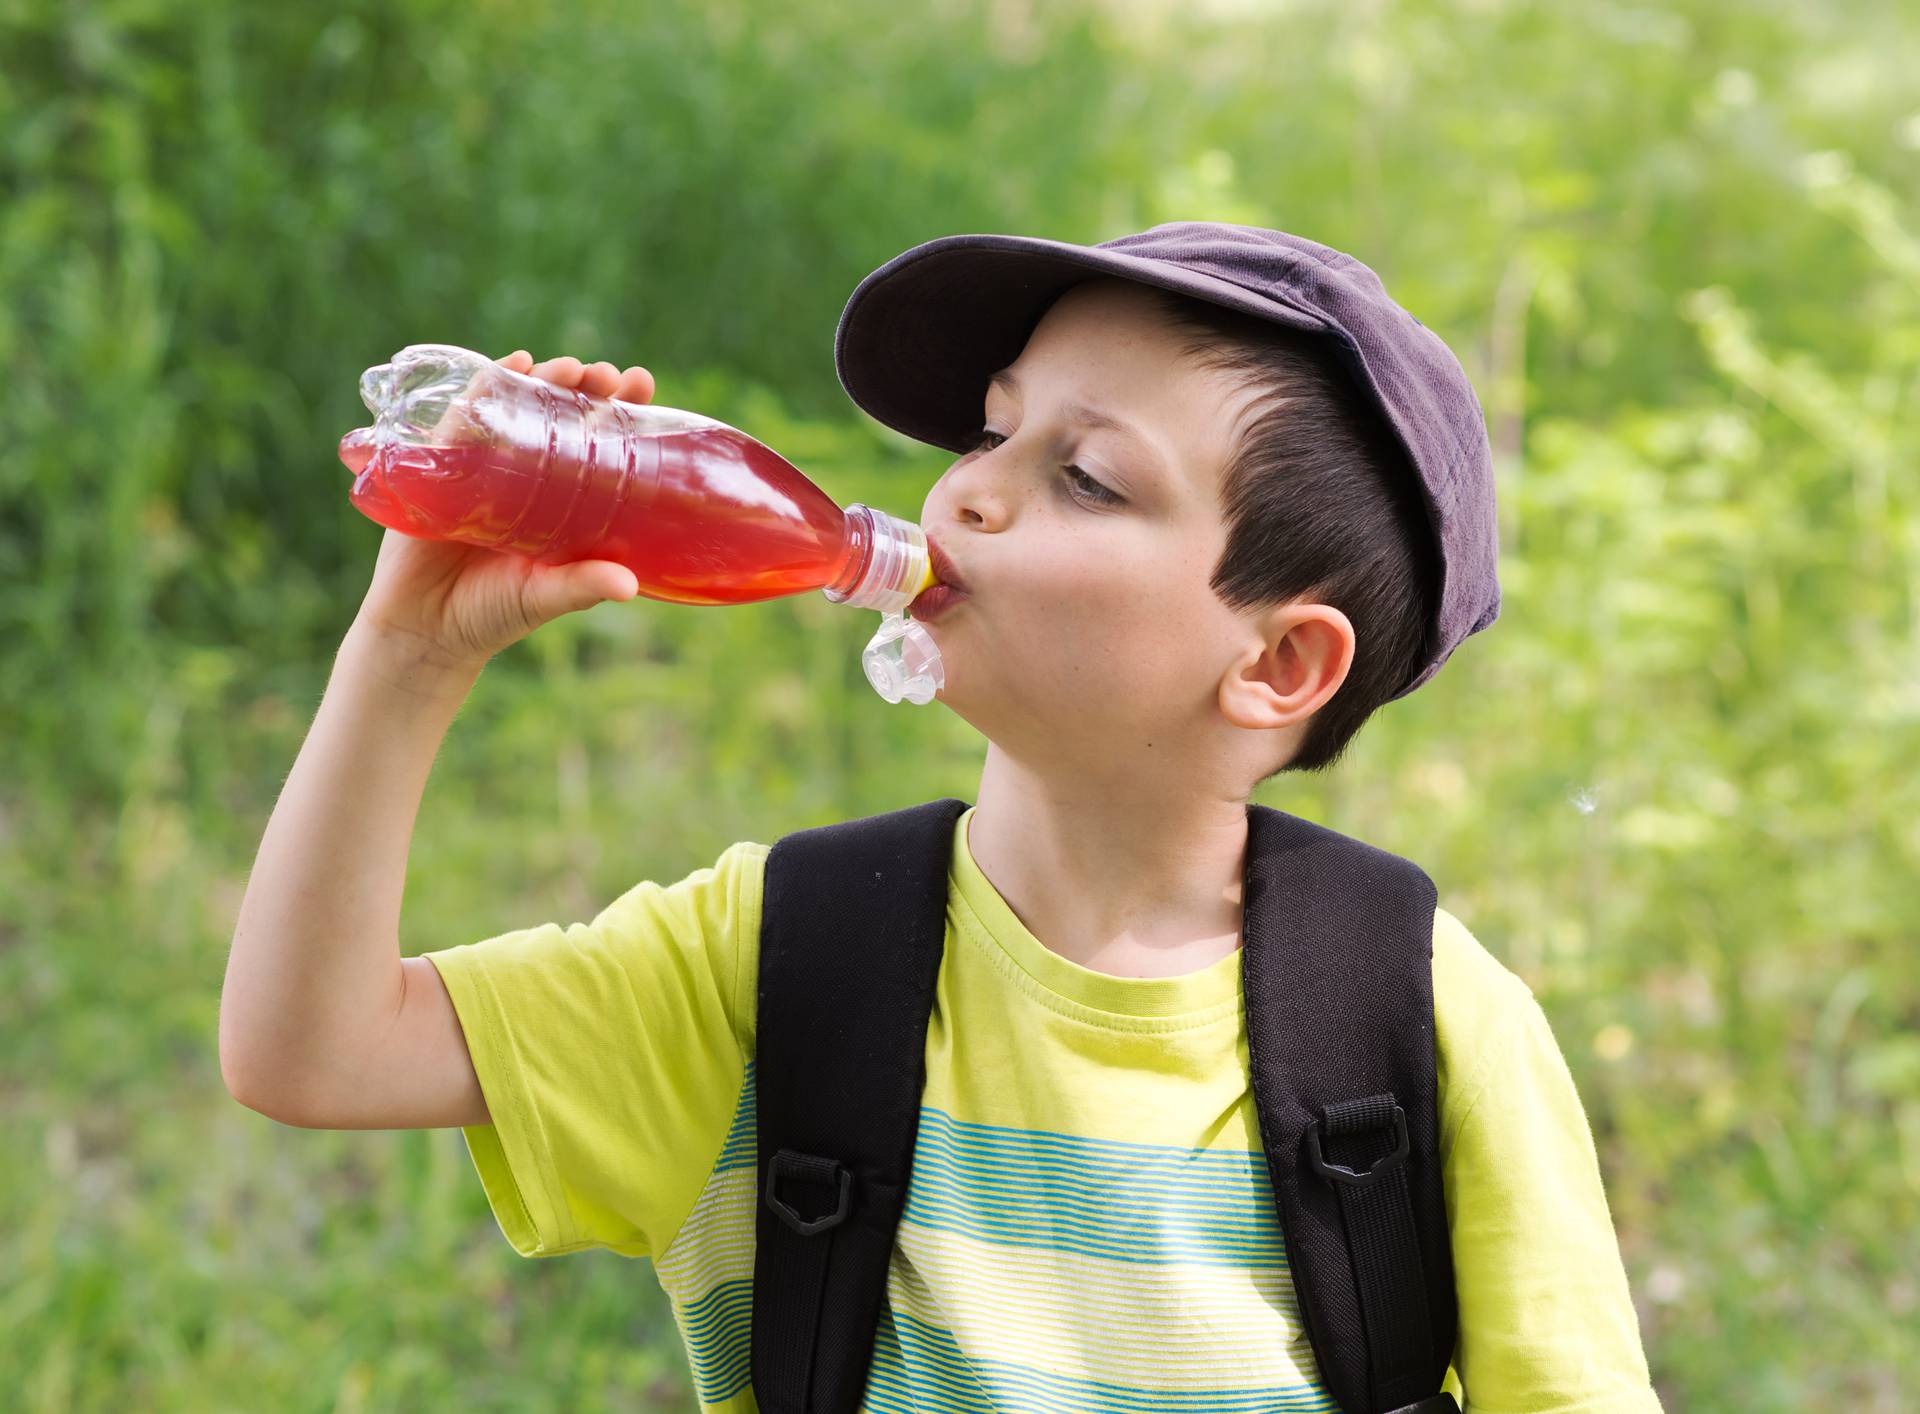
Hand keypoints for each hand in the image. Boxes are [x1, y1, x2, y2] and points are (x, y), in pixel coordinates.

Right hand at [351, 350, 658, 669]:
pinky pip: (463, 417)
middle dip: (585, 386)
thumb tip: (630, 585)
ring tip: (569, 368)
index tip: (642, 382)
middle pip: (558, 413)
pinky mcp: (440, 465)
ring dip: (543, 378)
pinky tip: (508, 366)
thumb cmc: (491, 613)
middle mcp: (523, 474)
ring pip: (516, 406)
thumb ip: (581, 586)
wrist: (422, 630)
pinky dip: (484, 387)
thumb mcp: (543, 597)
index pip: (594, 440)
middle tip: (607, 375)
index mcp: (559, 499)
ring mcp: (482, 465)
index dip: (618, 408)